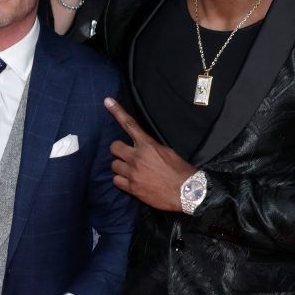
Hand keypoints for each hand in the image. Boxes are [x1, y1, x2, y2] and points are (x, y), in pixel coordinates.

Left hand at [105, 97, 195, 211]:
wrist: (187, 192)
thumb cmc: (180, 171)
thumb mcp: (167, 152)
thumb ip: (150, 147)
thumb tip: (141, 146)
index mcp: (148, 145)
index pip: (129, 125)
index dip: (117, 111)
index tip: (107, 101)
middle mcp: (137, 157)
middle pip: (114, 147)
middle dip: (119, 151)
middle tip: (126, 155)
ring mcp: (133, 173)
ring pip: (114, 165)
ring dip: (121, 167)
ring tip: (131, 170)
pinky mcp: (132, 188)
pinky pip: (116, 181)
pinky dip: (121, 181)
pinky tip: (130, 181)